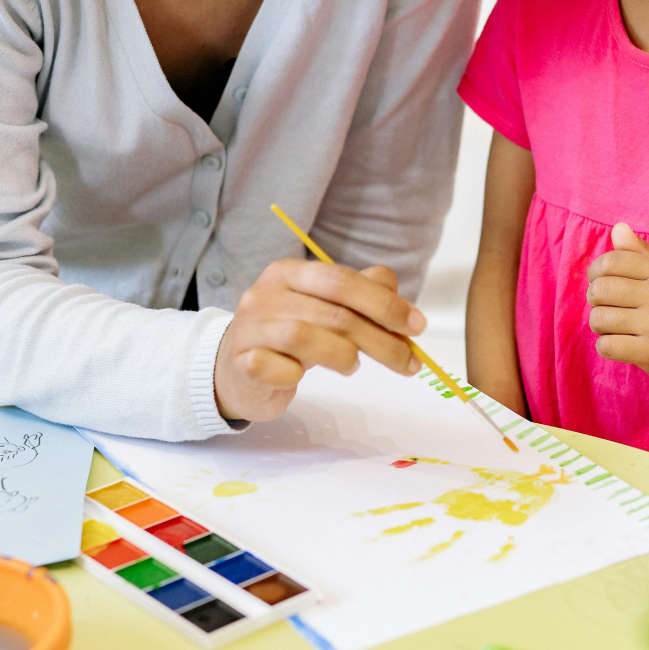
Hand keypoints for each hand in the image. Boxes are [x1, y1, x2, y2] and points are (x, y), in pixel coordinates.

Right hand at [213, 258, 425, 421]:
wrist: (231, 370)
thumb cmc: (287, 336)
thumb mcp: (323, 309)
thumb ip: (360, 295)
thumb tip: (400, 297)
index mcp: (289, 272)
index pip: (342, 280)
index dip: (384, 303)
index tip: (417, 326)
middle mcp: (265, 293)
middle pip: (332, 312)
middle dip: (379, 339)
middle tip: (408, 362)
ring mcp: (249, 328)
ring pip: (304, 337)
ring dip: (342, 356)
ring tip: (351, 365)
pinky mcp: (241, 363)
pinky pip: (277, 369)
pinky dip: (297, 376)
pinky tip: (300, 377)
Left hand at [586, 223, 648, 381]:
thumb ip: (639, 252)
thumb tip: (617, 228)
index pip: (611, 261)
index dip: (596, 271)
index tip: (599, 280)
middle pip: (600, 290)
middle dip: (595, 299)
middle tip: (606, 306)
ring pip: (599, 319)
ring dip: (599, 324)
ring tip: (612, 326)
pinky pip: (607, 346)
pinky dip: (605, 345)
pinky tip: (619, 343)